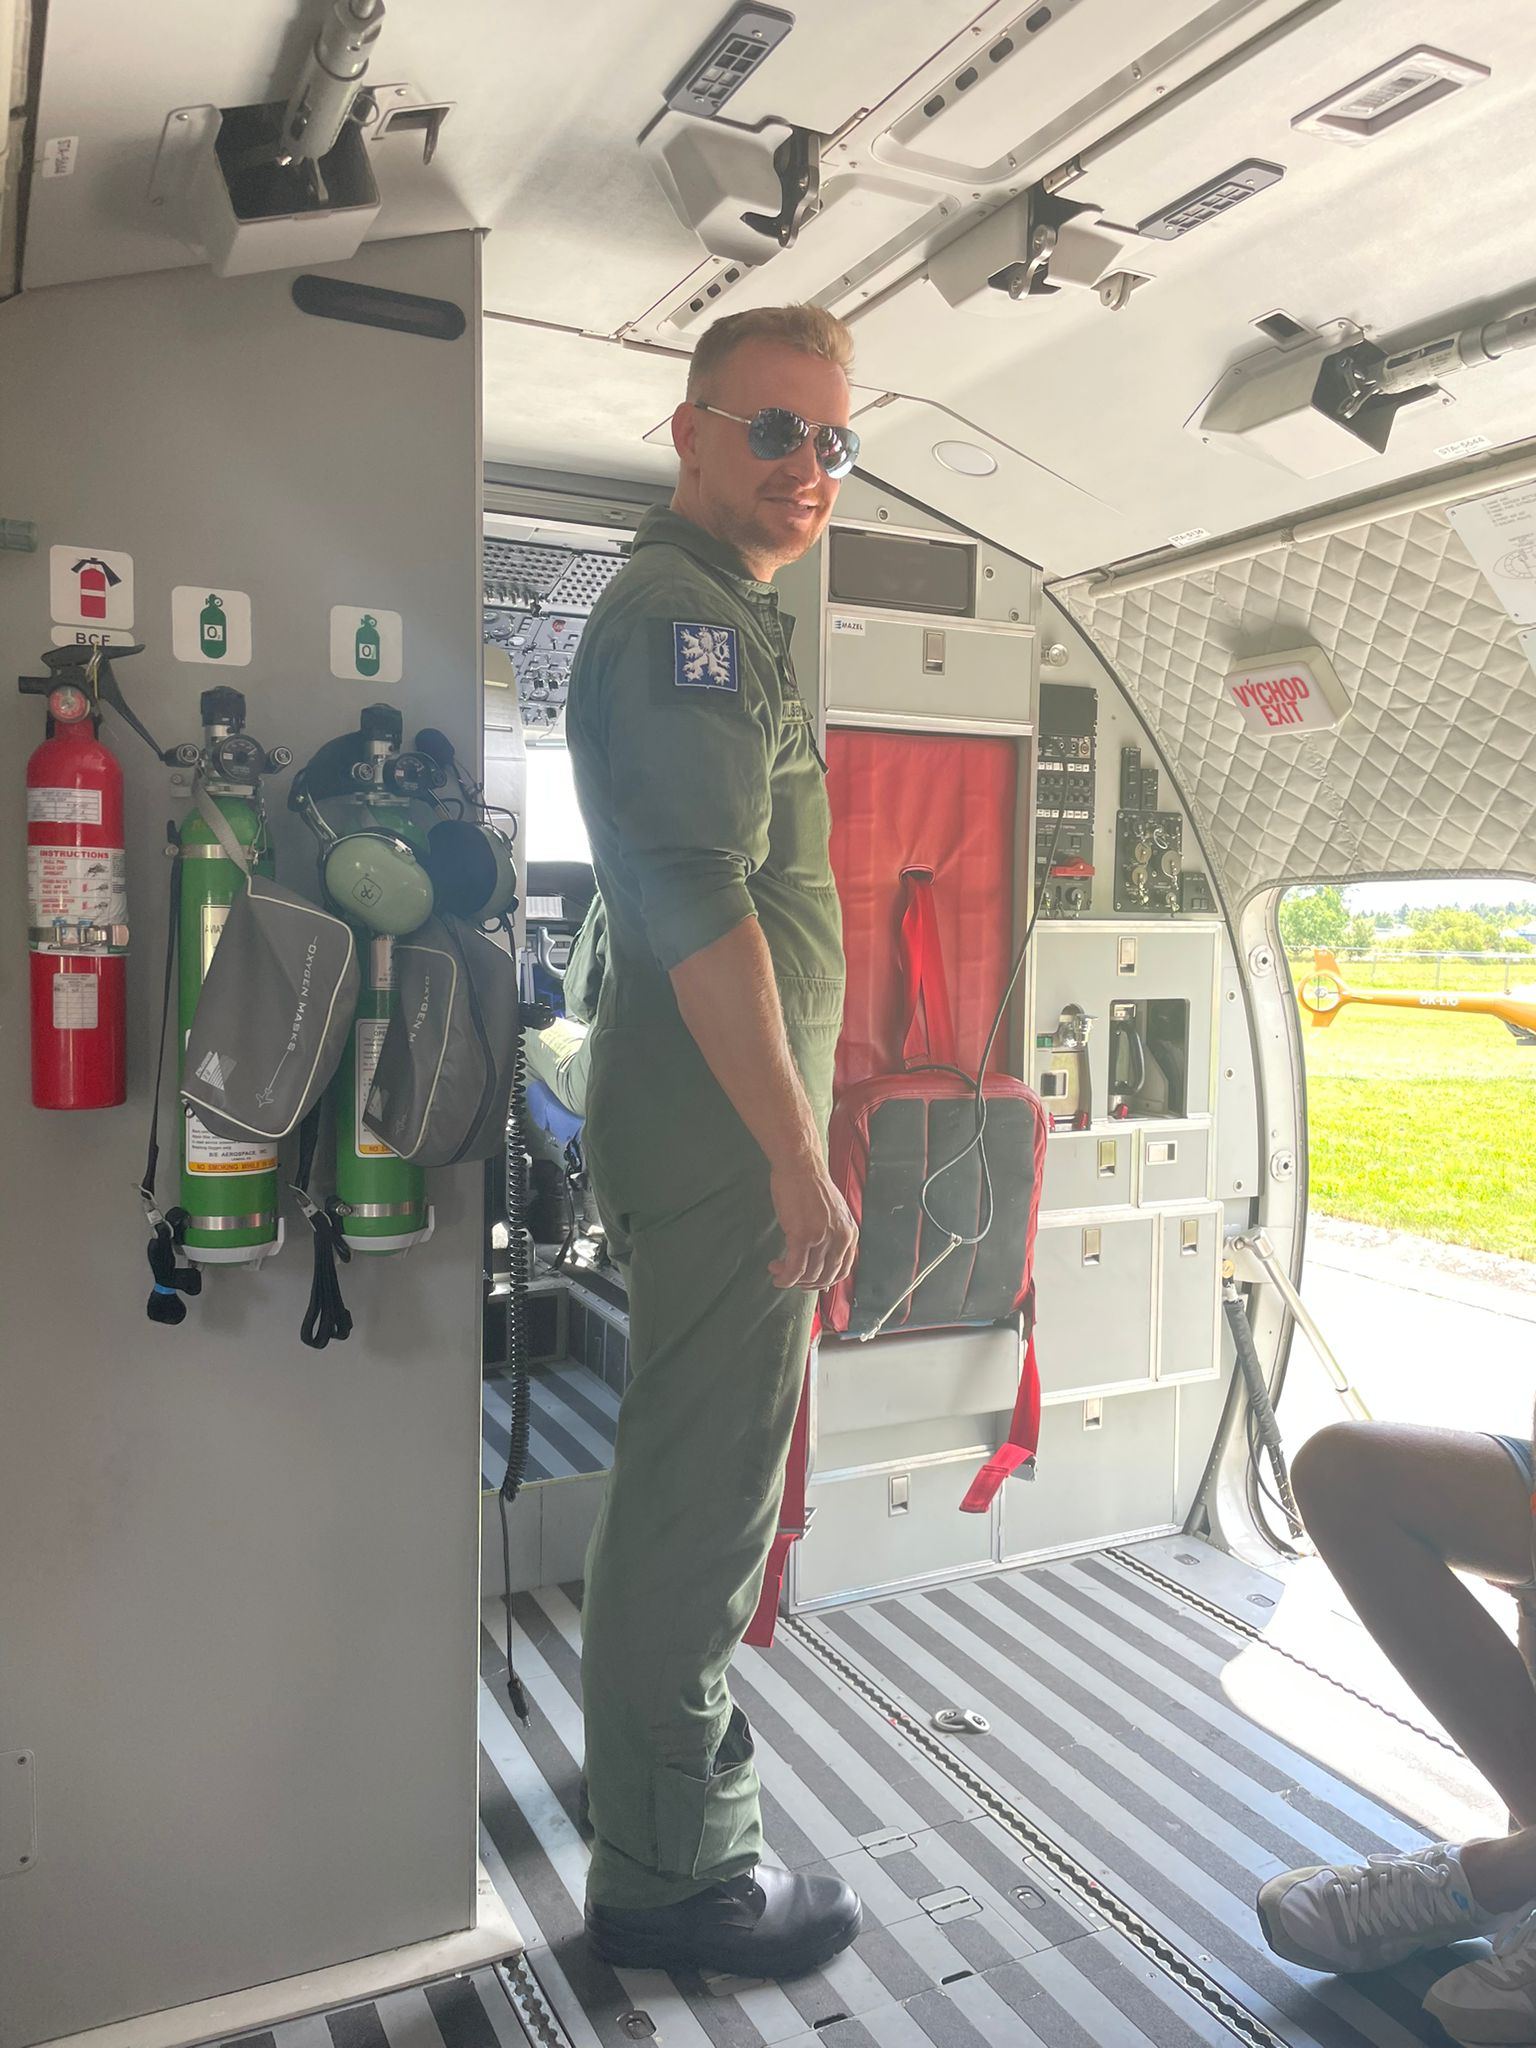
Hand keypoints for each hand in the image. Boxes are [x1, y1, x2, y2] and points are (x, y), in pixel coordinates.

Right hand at [768, 1156, 858, 1292]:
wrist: (800, 1166)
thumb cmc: (812, 1187)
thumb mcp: (834, 1214)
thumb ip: (835, 1237)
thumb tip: (827, 1264)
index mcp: (850, 1233)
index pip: (842, 1271)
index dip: (824, 1281)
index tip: (809, 1281)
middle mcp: (840, 1238)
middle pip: (825, 1276)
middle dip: (806, 1283)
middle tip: (791, 1278)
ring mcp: (821, 1238)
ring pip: (808, 1275)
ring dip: (791, 1278)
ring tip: (777, 1270)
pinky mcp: (802, 1236)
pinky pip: (794, 1268)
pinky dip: (784, 1277)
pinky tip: (775, 1273)